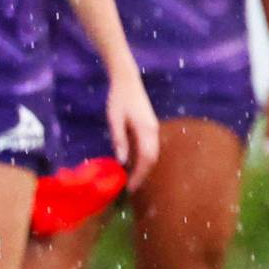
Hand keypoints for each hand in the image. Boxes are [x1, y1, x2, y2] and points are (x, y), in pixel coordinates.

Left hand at [105, 69, 160, 189]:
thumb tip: (121, 162)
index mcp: (146, 130)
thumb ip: (119, 140)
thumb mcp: (114, 120)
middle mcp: (154, 132)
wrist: (127, 81)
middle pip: (152, 159)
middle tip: (130, 187)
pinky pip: (149, 147)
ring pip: (152, 154)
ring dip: (143, 167)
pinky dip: (143, 159)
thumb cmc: (119, 99)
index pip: (147, 158)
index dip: (140, 175)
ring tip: (131, 178)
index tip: (130, 187)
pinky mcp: (150, 128)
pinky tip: (132, 163)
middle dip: (143, 174)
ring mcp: (153, 129)